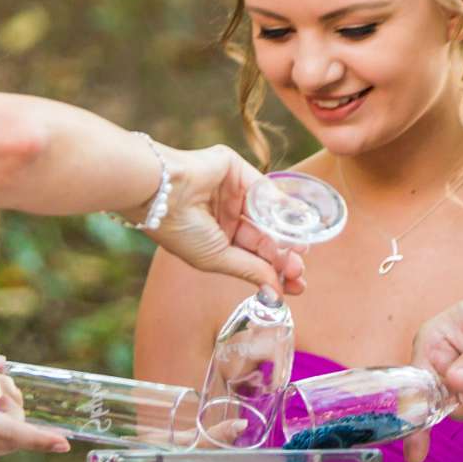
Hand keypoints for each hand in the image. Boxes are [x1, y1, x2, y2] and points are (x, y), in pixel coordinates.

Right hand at [147, 144, 306, 295]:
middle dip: (283, 256)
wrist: (162, 192)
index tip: (295, 287)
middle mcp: (224, 216)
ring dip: (285, 234)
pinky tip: (297, 221)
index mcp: (214, 239)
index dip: (273, 271)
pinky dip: (281, 205)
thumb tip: (277, 291)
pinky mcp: (236, 170)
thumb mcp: (217, 258)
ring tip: (301, 251)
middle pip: (263, 238)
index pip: (251, 257)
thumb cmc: (179, 230)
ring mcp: (231, 193)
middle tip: (299, 272)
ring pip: (267, 216)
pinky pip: (264, 189)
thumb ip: (250, 270)